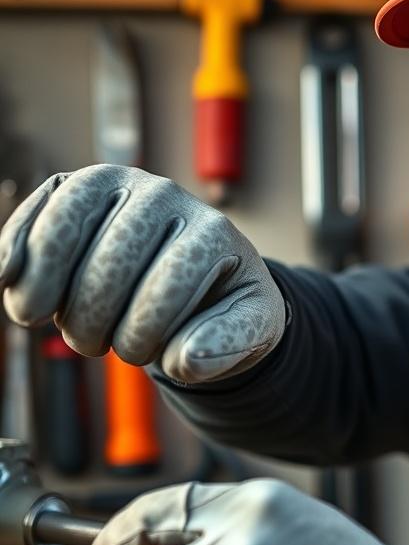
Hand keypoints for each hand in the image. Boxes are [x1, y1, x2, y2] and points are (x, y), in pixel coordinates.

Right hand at [0, 165, 284, 381]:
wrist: (198, 272)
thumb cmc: (222, 302)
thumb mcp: (248, 327)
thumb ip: (226, 344)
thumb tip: (187, 359)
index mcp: (212, 232)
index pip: (168, 286)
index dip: (144, 333)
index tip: (144, 356)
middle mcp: (167, 197)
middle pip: (109, 266)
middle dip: (94, 322)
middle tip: (97, 345)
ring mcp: (119, 185)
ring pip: (64, 239)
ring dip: (51, 295)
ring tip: (57, 322)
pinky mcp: (77, 187)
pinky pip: (37, 210)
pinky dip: (15, 247)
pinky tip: (9, 279)